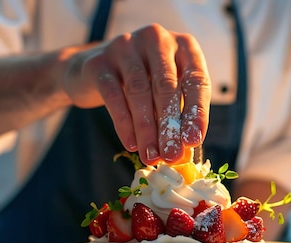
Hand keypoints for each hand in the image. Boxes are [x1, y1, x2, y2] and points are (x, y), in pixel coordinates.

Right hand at [61, 24, 210, 164]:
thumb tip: (185, 149)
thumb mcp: (164, 92)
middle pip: (166, 86)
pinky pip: (114, 95)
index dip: (197, 113)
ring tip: (151, 155)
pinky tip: (130, 143)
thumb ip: (178, 113)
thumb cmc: (141, 83)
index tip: (193, 141)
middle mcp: (156, 39)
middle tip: (171, 155)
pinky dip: (124, 123)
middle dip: (170, 126)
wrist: (93, 72)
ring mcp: (126, 46)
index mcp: (183, 45)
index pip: (196, 80)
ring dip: (146, 129)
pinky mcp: (99, 62)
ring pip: (139, 91)